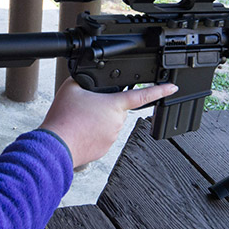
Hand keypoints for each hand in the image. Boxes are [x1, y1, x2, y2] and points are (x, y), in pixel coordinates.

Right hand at [40, 80, 178, 167]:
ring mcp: (111, 138)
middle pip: (116, 109)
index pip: (142, 96)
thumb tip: (86, 79)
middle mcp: (117, 122)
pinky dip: (92, 134)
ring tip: (78, 121)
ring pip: (108, 123)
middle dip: (103, 107)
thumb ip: (83, 79)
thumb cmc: (64, 119)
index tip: (172, 88)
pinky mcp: (104, 150)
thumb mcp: (72, 87)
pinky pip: (102, 137)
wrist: (56, 146)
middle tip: (84, 108)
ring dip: (96, 121)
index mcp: (114, 105)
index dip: (160, 90)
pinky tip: (79, 132)